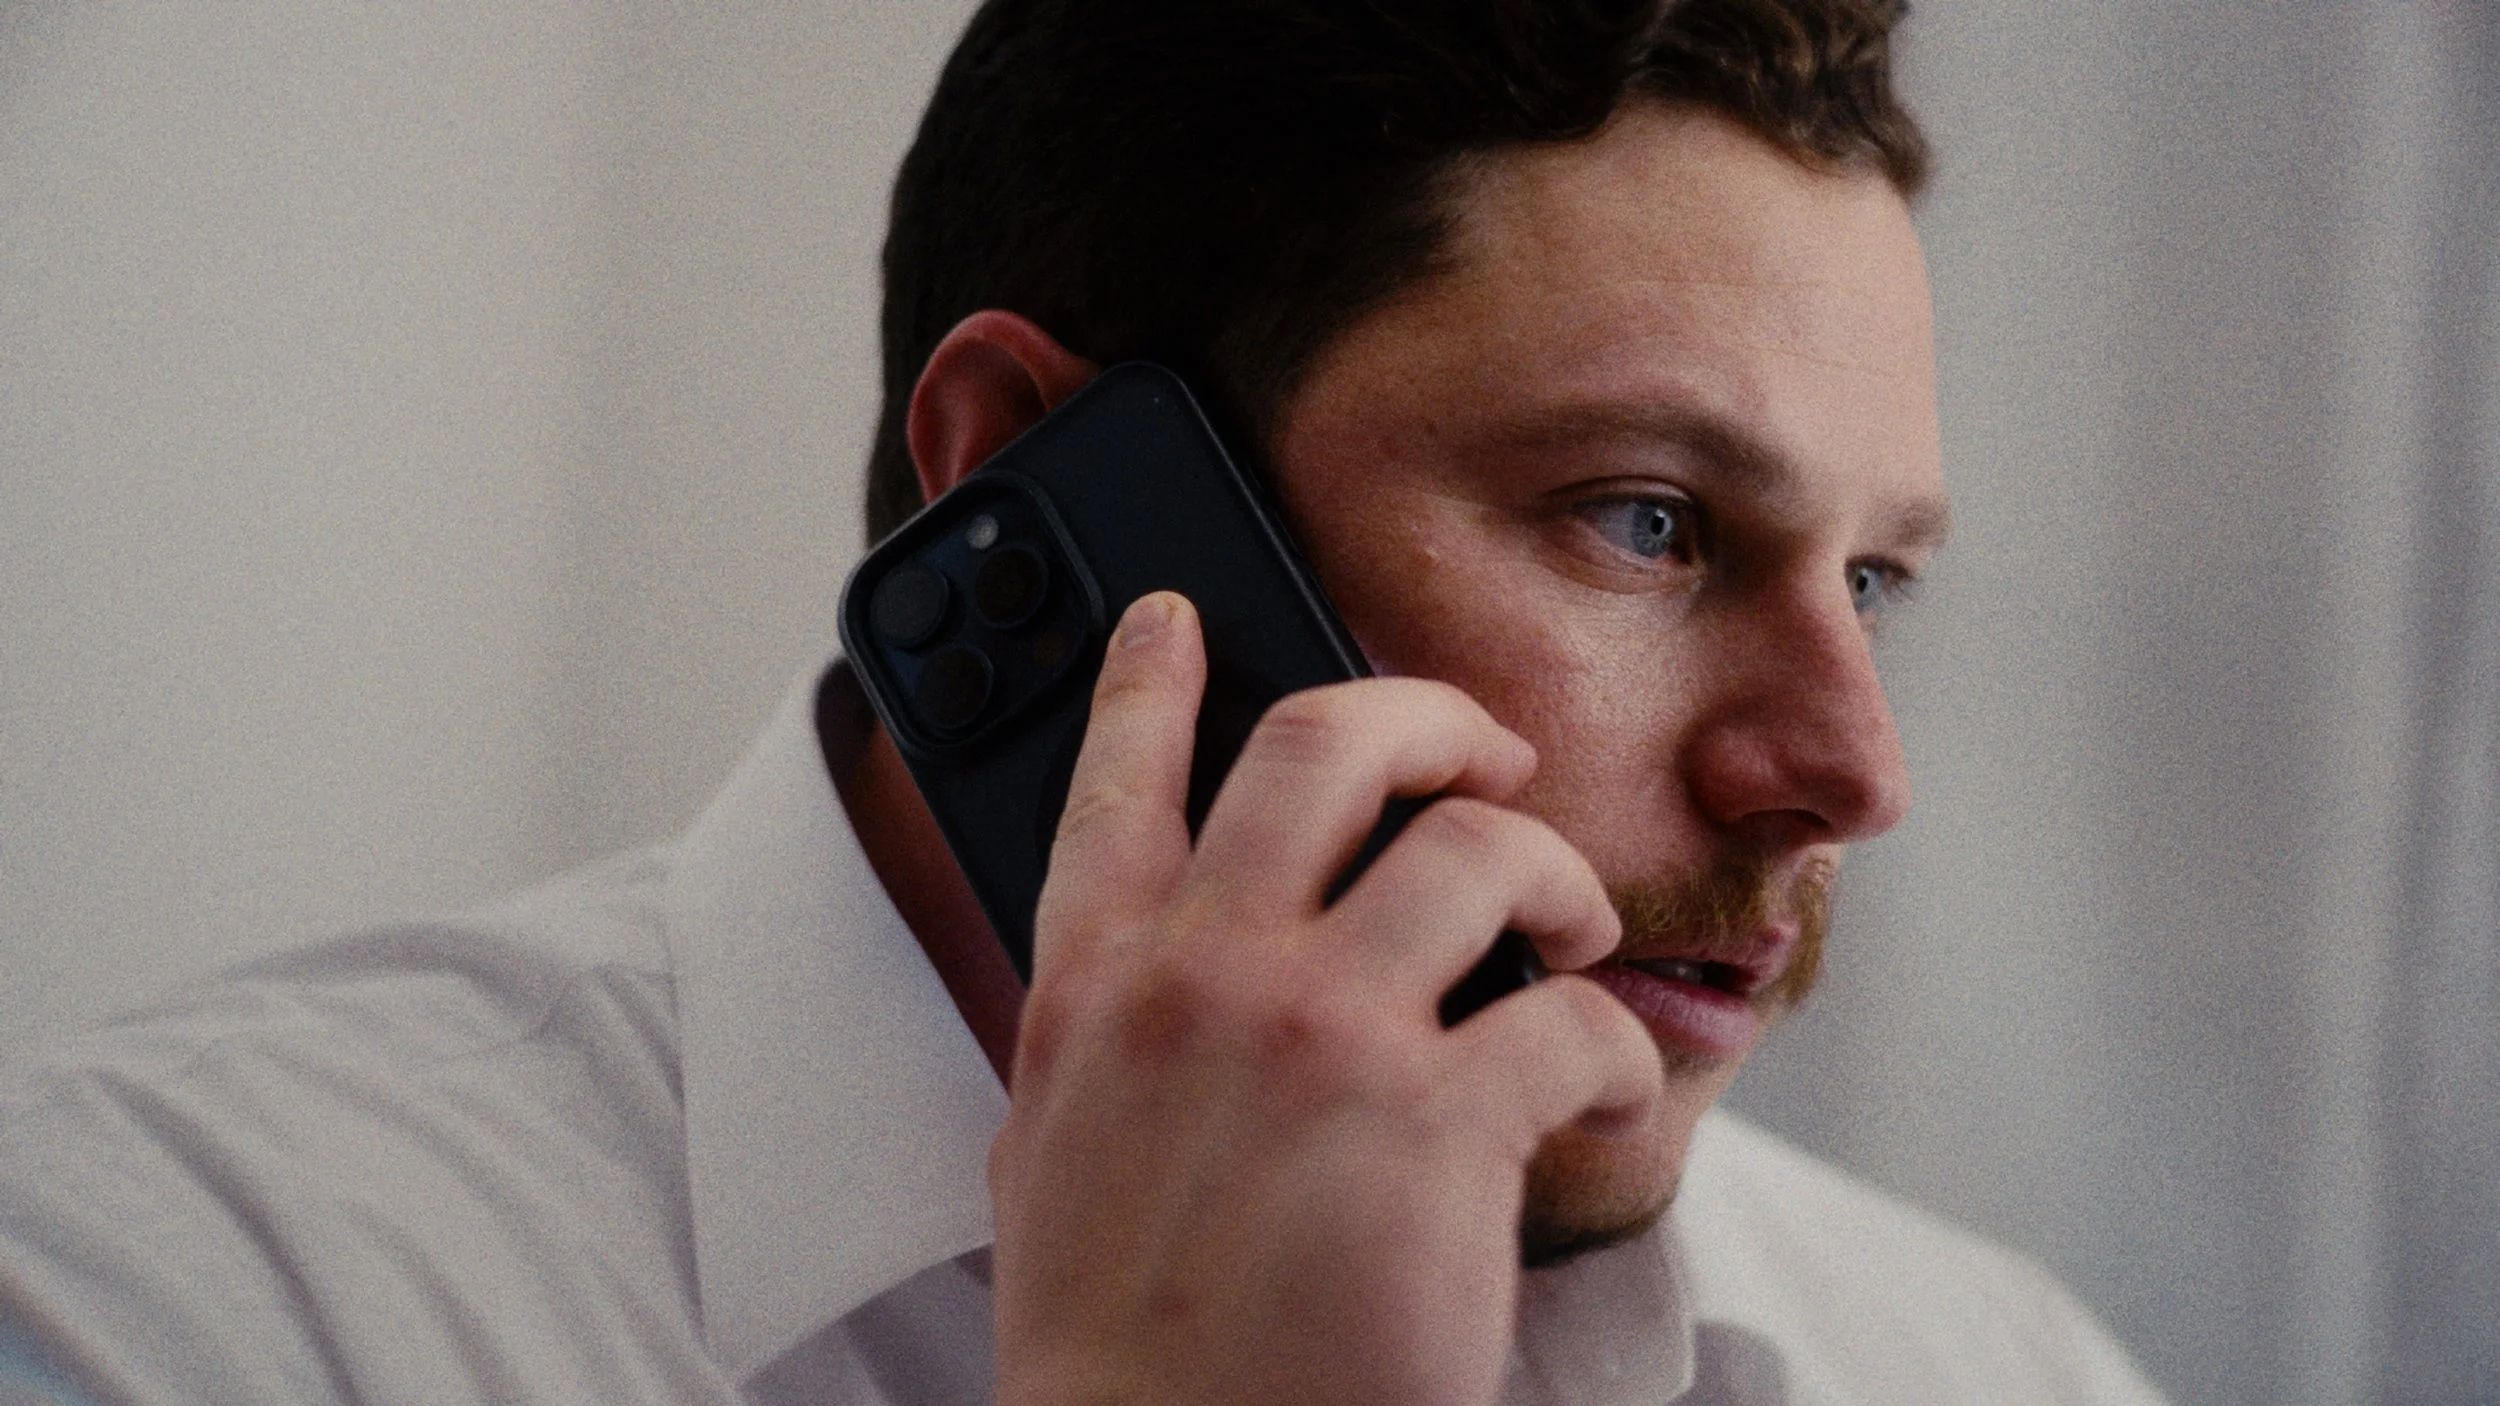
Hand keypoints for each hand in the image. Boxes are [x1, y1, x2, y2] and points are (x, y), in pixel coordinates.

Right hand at [988, 593, 1664, 1405]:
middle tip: (1486, 759)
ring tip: (1570, 930)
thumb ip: (1098, 1044)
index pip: (1116, 780)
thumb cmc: (1116, 1340)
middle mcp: (1203, 977)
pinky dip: (1613, 1050)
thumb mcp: (1055, 1155)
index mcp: (1097, 986)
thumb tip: (1138, 989)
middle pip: (1327, 742)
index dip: (1146, 676)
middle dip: (1433, 717)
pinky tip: (1602, 1092)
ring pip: (1480, 849)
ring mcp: (1319, 1038)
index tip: (1177, 615)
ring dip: (1553, 879)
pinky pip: (1571, 1022)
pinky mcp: (1433, 1125)